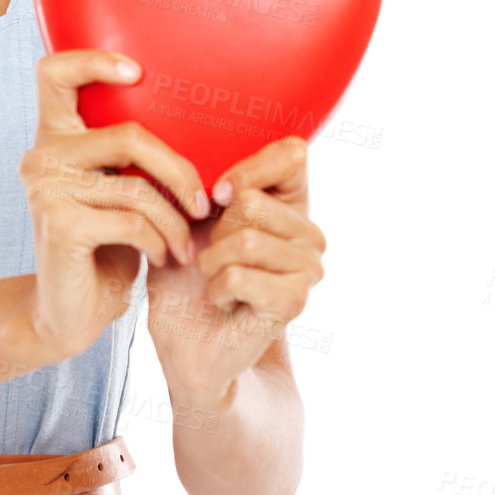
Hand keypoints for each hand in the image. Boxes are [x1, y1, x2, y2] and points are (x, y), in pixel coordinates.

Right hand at [20, 50, 209, 361]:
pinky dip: (161, 242)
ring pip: (138, 186)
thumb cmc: (104, 247)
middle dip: (178, 171)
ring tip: (185, 244)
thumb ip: (129, 156)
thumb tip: (195, 115)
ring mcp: (46, 190)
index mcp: (53, 138)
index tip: (137, 74)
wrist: (68, 313)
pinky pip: (133, 221)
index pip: (54, 72)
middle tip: (204, 203)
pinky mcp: (61, 225)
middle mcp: (41, 157)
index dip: (94, 60)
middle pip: (128, 134)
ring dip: (175, 221)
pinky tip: (164, 258)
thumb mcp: (116, 192)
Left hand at [144, 135, 325, 410]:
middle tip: (210, 256)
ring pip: (244, 239)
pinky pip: (238, 275)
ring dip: (210, 261)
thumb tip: (210, 167)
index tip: (219, 196)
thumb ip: (203, 183)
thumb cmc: (185, 275)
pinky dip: (214, 288)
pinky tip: (221, 300)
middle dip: (213, 230)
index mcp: (290, 202)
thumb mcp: (186, 217)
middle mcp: (309, 232)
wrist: (186, 341)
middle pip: (254, 201)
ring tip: (213, 278)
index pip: (293, 153)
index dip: (247, 169)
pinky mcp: (294, 302)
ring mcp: (307, 268)